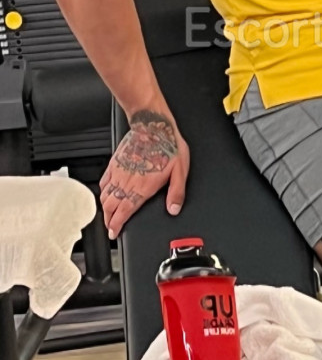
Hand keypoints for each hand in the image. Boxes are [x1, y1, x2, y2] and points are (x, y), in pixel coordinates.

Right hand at [99, 109, 189, 238]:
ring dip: (104, 208)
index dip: (116, 225)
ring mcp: (119, 172)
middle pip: (111, 206)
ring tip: (107, 216)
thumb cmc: (168, 145)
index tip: (114, 233)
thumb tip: (174, 209)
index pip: (124, 211)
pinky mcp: (115, 162)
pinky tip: (104, 194)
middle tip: (110, 229)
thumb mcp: (180, 171)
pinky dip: (102, 191)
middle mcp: (127, 181)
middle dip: (108, 220)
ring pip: (105, 195)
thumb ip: (176, 192)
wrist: (152, 125)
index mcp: (142, 187)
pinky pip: (104, 181)